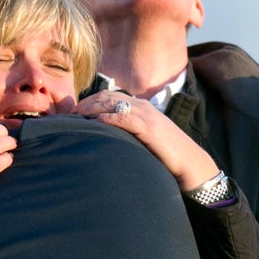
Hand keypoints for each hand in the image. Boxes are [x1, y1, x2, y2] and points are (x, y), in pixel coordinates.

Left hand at [72, 92, 218, 190]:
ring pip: (112, 104)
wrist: (189, 162)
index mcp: (141, 106)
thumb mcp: (144, 138)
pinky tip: (94, 123)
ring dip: (91, 109)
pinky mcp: (148, 128)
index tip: (75, 112)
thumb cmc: (166, 154)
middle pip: (107, 97)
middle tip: (69, 114)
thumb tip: (106, 138)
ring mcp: (146, 115)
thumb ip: (128, 133)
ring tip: (75, 117)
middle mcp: (142, 106)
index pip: (110, 96)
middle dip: (86, 103)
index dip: (90, 101)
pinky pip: (123, 118)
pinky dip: (106, 119)